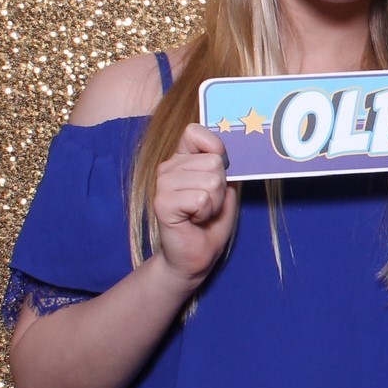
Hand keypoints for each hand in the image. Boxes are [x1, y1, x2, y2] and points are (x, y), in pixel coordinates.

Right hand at [155, 123, 237, 287]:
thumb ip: (222, 166)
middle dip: (220, 188)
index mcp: (181, 159)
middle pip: (214, 161)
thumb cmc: (210, 223)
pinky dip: (206, 213)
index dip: (214, 148)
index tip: (218, 171)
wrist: (195, 256)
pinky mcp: (163, 202)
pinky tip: (194, 221)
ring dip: (214, 203)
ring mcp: (163, 184)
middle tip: (207, 205)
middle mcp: (168, 167)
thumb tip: (224, 151)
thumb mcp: (223, 189)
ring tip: (201, 214)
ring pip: (211, 180)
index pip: (194, 132)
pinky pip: (201, 198)